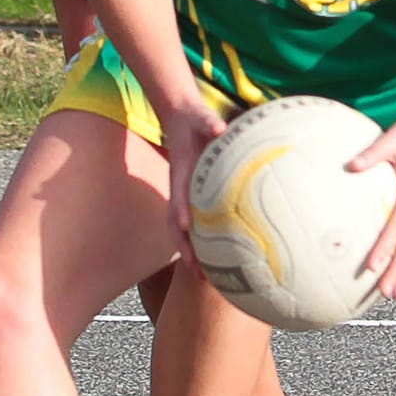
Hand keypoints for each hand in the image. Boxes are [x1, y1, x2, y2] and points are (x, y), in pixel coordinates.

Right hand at [161, 100, 230, 267]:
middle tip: (197, 272)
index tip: (184, 228)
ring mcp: (185, 196)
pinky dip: (202, 242)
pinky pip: (196, 223)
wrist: (182, 117)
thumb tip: (220, 129)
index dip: (179, 212)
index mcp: (181, 172)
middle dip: (184, 248)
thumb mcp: (201, 117)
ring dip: (191, 253)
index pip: (178, 196)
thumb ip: (209, 123)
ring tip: (205, 278)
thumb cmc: (194, 119)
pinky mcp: (194, 197)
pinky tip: (218, 258)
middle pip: (176, 225)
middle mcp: (180, 189)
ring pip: (183, 230)